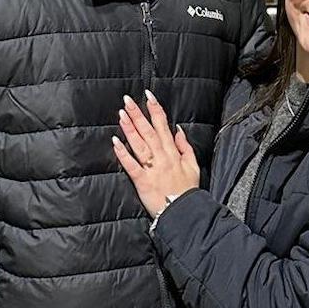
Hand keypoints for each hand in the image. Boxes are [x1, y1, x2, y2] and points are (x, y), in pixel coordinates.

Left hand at [112, 90, 201, 217]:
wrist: (184, 212)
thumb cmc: (187, 191)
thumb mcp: (193, 166)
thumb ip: (185, 147)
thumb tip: (178, 130)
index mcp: (173, 153)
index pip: (163, 126)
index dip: (156, 110)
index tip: (148, 95)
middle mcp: (162, 158)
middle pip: (149, 132)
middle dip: (138, 114)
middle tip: (127, 100)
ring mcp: (152, 169)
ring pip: (140, 145)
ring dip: (130, 129)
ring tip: (121, 114)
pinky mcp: (143, 181)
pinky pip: (132, 165)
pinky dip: (123, 154)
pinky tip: (115, 142)